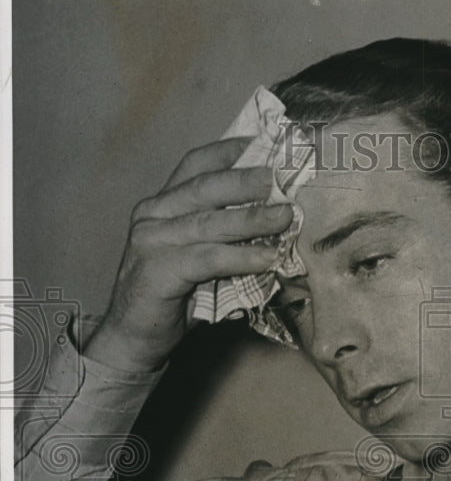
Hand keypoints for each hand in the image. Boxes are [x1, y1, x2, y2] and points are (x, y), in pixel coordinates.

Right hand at [84, 137, 292, 371]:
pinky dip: (241, 257)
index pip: (193, 166)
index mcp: (161, 206)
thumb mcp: (197, 260)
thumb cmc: (171, 299)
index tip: (259, 142)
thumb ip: (222, 240)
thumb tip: (274, 227)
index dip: (225, 152)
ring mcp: (151, 240)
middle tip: (281, 179)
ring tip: (285, 217)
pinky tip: (267, 258)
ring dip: (252, 219)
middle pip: (205, 188)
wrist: (133, 338)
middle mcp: (152, 215)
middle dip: (246, 181)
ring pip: (209, 222)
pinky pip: (208, 258)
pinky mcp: (158, 270)